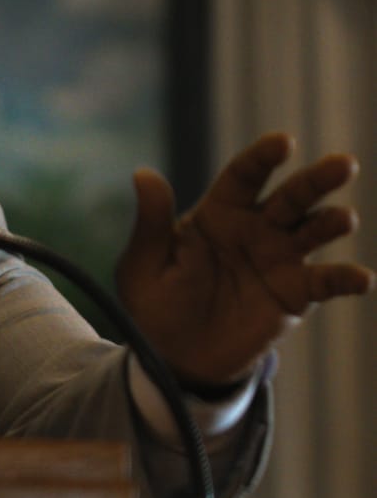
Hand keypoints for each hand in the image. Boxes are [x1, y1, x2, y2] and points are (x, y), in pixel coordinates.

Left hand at [115, 133, 373, 389]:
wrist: (174, 355)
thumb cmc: (154, 302)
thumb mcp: (143, 264)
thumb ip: (152, 222)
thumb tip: (143, 175)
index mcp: (218, 212)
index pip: (244, 176)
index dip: (263, 157)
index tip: (284, 142)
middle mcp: (256, 228)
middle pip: (291, 196)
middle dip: (317, 179)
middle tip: (344, 164)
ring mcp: (281, 259)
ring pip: (314, 230)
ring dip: (331, 222)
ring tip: (344, 219)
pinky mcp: (295, 294)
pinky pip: (326, 282)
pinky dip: (346, 279)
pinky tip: (362, 279)